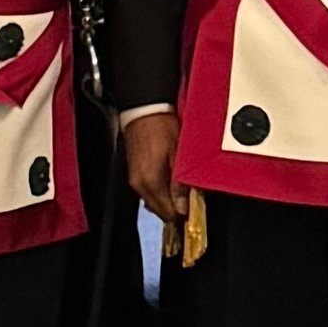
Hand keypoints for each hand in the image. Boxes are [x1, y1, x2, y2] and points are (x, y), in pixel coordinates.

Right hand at [119, 106, 188, 235]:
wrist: (144, 110)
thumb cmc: (161, 126)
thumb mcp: (178, 155)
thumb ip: (179, 185)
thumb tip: (183, 207)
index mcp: (150, 182)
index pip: (166, 212)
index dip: (181, 216)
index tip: (193, 213)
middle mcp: (139, 184)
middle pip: (158, 210)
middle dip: (174, 211)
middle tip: (190, 206)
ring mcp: (135, 179)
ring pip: (152, 202)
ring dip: (167, 202)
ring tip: (182, 195)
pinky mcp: (134, 173)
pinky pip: (147, 191)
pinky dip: (159, 192)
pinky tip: (169, 185)